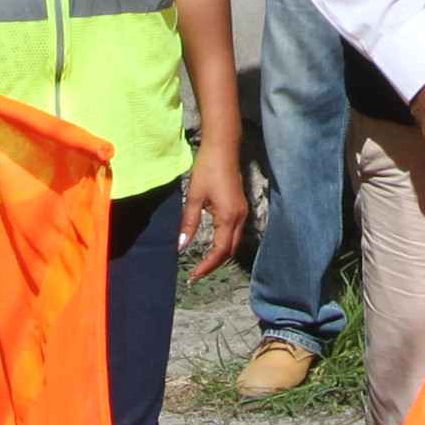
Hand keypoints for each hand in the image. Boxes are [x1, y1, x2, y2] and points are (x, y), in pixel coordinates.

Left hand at [180, 150, 252, 281]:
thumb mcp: (194, 197)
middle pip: (230, 251)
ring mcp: (243, 213)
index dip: (207, 266)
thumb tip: (181, 245)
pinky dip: (225, 245)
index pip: (220, 251)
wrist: (223, 149)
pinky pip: (235, 234)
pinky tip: (213, 246)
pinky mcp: (241, 209)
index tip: (194, 275)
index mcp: (228, 217)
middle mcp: (239, 218)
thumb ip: (189, 223)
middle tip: (197, 273)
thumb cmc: (207, 170)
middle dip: (215, 264)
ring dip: (221, 255)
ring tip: (204, 263)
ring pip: (234, 243)